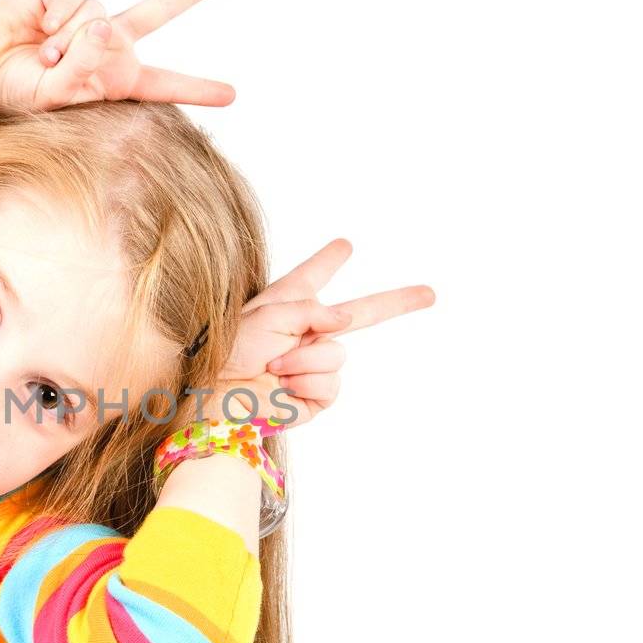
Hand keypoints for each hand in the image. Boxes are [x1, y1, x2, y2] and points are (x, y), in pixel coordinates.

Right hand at [0, 0, 236, 117]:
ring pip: (98, 15)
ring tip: (45, 56)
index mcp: (115, 79)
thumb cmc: (21, 92)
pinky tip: (41, 28)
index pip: (163, 84)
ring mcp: (85, 15)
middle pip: (157, 11)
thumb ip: (86, 66)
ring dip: (68, 41)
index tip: (231, 94)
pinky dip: (56, 16)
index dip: (196, 89)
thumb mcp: (59, 96)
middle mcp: (107, 42)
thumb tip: (103, 24)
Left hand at [210, 239, 434, 431]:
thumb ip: (312, 309)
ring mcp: (312, 365)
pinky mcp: (313, 396)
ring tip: (273, 364)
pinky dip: (305, 382)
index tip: (344, 246)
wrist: (213, 394)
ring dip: (304, 360)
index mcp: (288, 304)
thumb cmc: (229, 349)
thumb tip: (346, 320)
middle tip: (429, 293)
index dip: (329, 261)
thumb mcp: (268, 314)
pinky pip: (330, 384)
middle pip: (361, 314)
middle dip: (396, 303)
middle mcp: (305, 333)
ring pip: (338, 356)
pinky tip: (282, 384)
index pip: (314, 276)